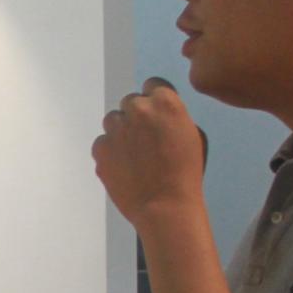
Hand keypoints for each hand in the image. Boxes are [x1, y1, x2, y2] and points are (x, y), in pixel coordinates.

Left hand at [93, 77, 207, 231]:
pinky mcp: (100, 148)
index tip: (157, 116)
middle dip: (137, 116)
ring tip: (134, 155)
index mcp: (165, 103)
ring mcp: (116, 129)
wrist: (165, 206)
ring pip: (113, 120)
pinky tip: (124, 167)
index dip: (155, 101)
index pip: (153, 85)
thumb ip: (172, 116)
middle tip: (146, 140)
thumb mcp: (192, 135)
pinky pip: (102, 142)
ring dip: (121, 131)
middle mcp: (138, 110)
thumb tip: (158, 113)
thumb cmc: (186, 173)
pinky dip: (110, 151)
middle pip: (131, 102)